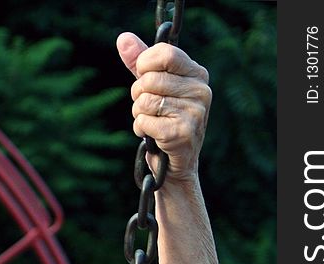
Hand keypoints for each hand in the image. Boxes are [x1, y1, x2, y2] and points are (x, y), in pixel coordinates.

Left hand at [116, 32, 210, 183]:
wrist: (176, 164)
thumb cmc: (164, 120)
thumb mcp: (154, 87)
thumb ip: (139, 62)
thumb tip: (123, 38)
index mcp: (197, 74)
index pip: (164, 54)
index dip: (144, 65)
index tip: (144, 76)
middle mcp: (200, 91)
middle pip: (148, 80)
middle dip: (138, 95)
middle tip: (150, 108)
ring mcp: (194, 112)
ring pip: (143, 101)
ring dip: (139, 114)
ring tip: (153, 122)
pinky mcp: (181, 133)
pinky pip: (143, 121)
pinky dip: (141, 129)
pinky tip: (154, 136)